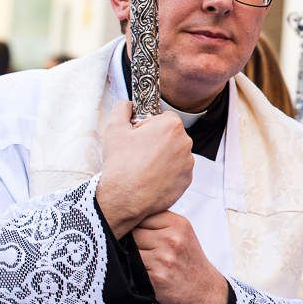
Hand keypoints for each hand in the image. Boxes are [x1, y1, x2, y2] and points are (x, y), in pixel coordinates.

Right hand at [96, 101, 193, 237]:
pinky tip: (151, 178)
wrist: (123, 199)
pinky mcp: (186, 180)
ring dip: (163, 157)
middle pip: (171, 135)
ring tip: (144, 168)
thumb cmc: (120, 164)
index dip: (149, 126)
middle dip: (157, 140)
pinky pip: (177, 171)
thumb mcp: (114, 128)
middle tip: (138, 153)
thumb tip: (127, 104)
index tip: (138, 136)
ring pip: (175, 153)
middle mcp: (185, 142)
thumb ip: (122, 109)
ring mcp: (188, 163)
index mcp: (172, 125)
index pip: (164, 117)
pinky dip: (167, 173)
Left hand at [133, 211, 228, 303]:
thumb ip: (162, 224)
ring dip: (133, 257)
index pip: (144, 214)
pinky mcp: (156, 276)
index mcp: (179, 224)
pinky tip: (148, 274)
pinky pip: (132, 267)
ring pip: (130, 249)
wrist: (204, 291)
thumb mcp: (184, 234)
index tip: (139, 232)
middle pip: (134, 231)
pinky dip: (135, 271)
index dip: (137, 224)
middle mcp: (173, 238)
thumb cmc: (191, 264)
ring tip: (148, 263)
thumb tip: (131, 219)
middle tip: (145, 251)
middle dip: (134, 241)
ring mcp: (164, 257)